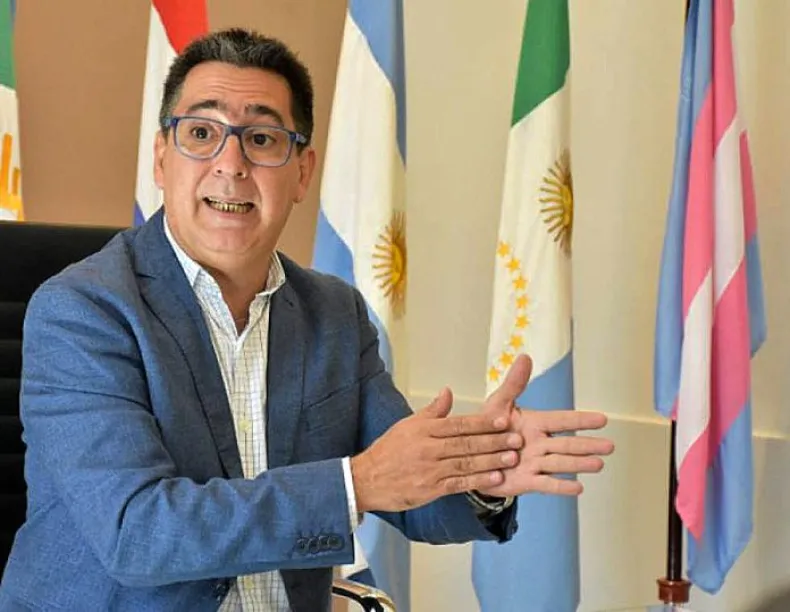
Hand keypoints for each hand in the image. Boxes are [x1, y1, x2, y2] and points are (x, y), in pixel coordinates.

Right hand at [351, 388, 524, 512]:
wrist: (366, 479)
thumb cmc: (388, 450)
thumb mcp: (407, 425)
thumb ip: (432, 411)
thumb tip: (448, 392)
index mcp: (423, 430)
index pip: (458, 424)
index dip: (483, 423)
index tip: (504, 420)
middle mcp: (428, 448)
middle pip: (466, 443)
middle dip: (493, 441)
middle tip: (516, 438)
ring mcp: (430, 470)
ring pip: (465, 463)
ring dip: (491, 461)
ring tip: (512, 457)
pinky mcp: (430, 489)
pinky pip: (458, 483)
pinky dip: (477, 481)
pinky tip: (495, 478)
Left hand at [476, 354, 614, 496]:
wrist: (472, 456)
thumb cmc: (486, 428)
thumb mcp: (498, 403)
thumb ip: (513, 384)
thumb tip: (525, 357)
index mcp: (534, 424)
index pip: (562, 420)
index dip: (581, 419)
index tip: (602, 419)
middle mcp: (538, 444)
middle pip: (567, 444)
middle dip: (588, 445)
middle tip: (610, 446)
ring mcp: (534, 463)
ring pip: (560, 463)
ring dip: (579, 464)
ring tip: (599, 464)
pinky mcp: (526, 482)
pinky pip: (545, 484)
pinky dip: (561, 487)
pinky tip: (578, 488)